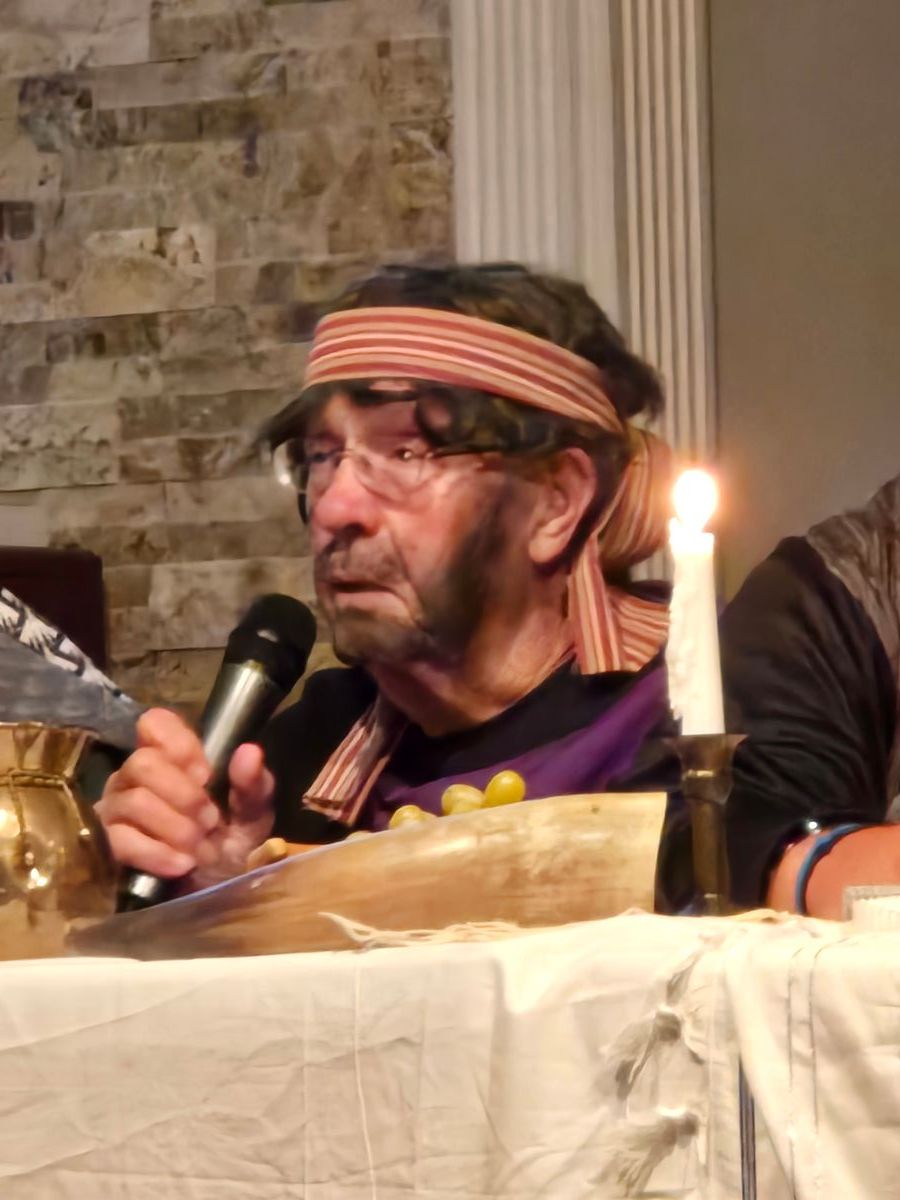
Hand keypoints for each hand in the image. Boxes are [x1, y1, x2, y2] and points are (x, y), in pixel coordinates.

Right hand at [96, 708, 275, 885]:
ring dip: (175, 828)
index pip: (155, 723)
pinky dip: (157, 853)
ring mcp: (116, 811)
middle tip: (209, 820)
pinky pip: (120, 840)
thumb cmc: (230, 846)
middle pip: (142, 763)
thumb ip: (253, 785)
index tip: (206, 775)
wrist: (213, 897)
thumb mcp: (253, 816)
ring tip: (199, 849)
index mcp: (170, 761)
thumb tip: (249, 751)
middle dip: (184, 795)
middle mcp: (135, 778)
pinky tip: (181, 864)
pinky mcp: (105, 848)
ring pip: (134, 801)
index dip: (180, 745)